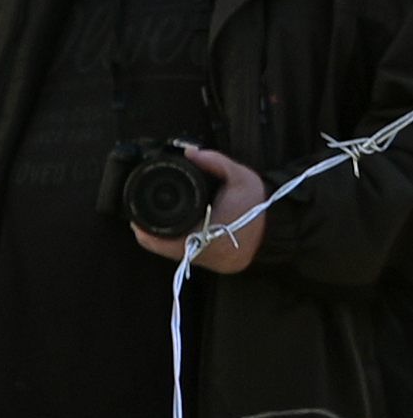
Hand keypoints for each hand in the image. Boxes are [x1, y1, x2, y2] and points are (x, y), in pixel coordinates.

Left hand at [133, 144, 267, 272]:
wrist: (283, 229)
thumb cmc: (260, 205)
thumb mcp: (241, 177)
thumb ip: (214, 162)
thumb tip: (188, 152)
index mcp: (207, 233)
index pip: (163, 238)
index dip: (144, 229)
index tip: (134, 216)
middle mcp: (205, 251)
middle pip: (163, 247)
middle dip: (149, 231)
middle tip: (137, 216)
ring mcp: (209, 262)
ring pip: (173, 253)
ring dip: (161, 238)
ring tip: (149, 220)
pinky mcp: (215, 265)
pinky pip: (185, 255)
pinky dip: (175, 243)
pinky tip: (170, 229)